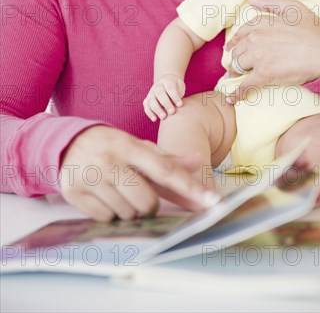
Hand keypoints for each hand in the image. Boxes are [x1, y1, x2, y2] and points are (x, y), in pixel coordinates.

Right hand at [60, 125, 219, 220]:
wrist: (67, 142)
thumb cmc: (111, 146)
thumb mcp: (137, 146)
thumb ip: (167, 158)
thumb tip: (197, 161)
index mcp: (129, 146)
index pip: (165, 170)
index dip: (190, 187)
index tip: (211, 201)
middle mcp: (110, 161)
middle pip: (147, 202)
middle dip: (148, 204)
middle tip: (137, 191)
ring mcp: (91, 177)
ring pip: (127, 214)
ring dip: (128, 208)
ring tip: (117, 189)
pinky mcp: (74, 193)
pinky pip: (106, 219)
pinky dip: (110, 212)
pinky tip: (103, 195)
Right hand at [143, 74, 185, 120]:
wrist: (166, 83)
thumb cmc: (176, 87)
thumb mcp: (180, 86)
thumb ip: (179, 93)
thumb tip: (178, 104)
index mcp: (167, 81)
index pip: (170, 88)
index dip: (175, 96)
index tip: (180, 105)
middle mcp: (157, 86)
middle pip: (160, 94)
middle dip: (166, 103)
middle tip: (172, 112)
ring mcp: (151, 93)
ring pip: (151, 101)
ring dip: (157, 109)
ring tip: (163, 117)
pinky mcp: (147, 101)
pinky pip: (146, 107)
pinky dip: (149, 113)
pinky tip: (154, 119)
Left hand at [225, 0, 319, 102]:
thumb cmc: (313, 30)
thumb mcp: (293, 8)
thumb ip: (271, 2)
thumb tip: (251, 1)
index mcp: (261, 23)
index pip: (241, 33)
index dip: (235, 42)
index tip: (231, 48)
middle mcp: (256, 38)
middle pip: (238, 51)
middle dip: (236, 58)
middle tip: (236, 65)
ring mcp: (258, 57)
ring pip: (238, 66)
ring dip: (235, 73)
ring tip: (234, 78)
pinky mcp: (264, 74)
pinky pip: (244, 86)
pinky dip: (236, 93)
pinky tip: (231, 99)